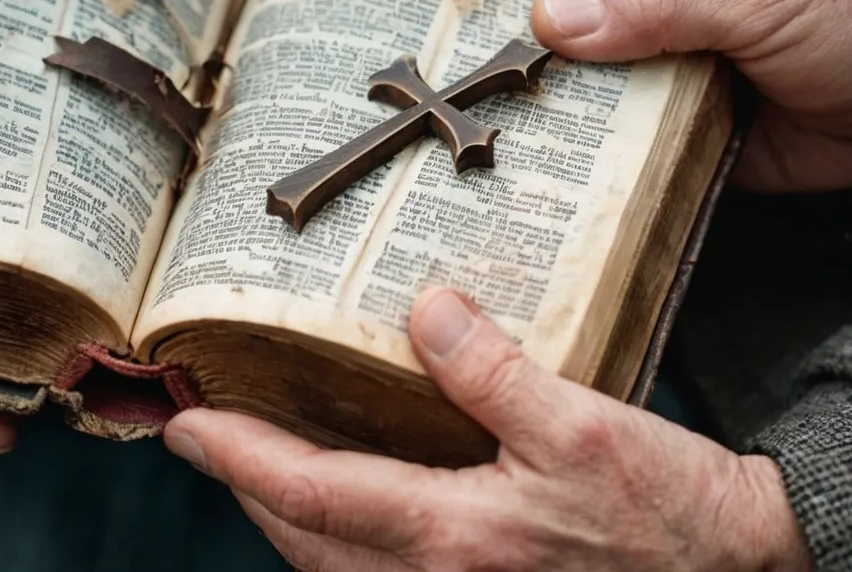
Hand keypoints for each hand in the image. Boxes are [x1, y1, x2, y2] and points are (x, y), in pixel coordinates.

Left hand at [164, 288, 812, 570]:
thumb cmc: (667, 514)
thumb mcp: (582, 426)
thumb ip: (492, 368)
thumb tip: (423, 306)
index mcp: (450, 534)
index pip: (310, 493)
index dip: (238, 456)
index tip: (184, 422)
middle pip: (303, 538)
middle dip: (246, 487)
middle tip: (208, 431)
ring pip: (332, 567)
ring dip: (285, 516)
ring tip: (261, 460)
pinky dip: (336, 539)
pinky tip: (346, 503)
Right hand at [440, 0, 851, 193]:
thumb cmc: (843, 1)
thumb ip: (656, 1)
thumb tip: (549, 23)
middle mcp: (632, 26)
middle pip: (533, 37)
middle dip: (468, 51)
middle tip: (397, 77)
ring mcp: (649, 91)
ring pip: (562, 110)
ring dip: (510, 128)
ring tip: (429, 154)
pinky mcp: (672, 151)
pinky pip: (607, 171)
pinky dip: (568, 187)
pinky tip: (517, 205)